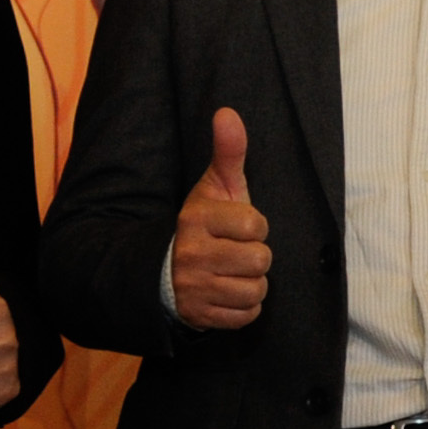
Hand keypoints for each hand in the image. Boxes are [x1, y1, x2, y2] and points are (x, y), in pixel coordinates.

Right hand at [172, 107, 269, 330]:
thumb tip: (227, 112)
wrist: (167, 271)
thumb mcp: (215, 187)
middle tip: (237, 252)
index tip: (239, 227)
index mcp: (196, 220)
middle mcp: (191, 254)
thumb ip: (227, 152)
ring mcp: (193, 288)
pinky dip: (245, 307)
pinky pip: (246, 316)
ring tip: (233, 272)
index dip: (255, 226)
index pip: (255, 225)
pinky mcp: (199, 316)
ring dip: (252, 283)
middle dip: (256, 257)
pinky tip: (228, 292)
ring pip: (255, 290)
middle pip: (260, 260)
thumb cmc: (205, 224)